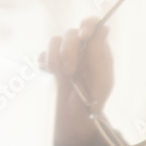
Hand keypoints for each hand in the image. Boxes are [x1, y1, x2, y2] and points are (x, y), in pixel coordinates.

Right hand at [38, 16, 114, 145]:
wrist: (72, 121)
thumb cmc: (92, 103)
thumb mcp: (101, 82)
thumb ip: (100, 56)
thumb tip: (103, 29)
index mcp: (98, 52)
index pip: (94, 26)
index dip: (88, 24)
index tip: (84, 35)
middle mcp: (82, 51)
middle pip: (73, 33)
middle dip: (69, 49)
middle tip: (70, 70)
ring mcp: (65, 57)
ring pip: (56, 41)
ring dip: (56, 57)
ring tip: (62, 76)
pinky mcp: (50, 65)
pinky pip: (42, 55)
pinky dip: (45, 64)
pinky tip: (51, 75)